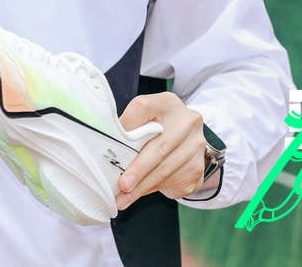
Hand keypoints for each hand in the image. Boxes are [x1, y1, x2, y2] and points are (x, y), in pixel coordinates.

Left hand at [114, 92, 207, 210]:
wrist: (185, 140)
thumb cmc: (155, 129)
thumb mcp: (144, 119)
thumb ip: (129, 128)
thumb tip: (104, 149)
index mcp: (167, 102)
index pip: (143, 109)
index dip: (126, 129)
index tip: (115, 151)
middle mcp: (187, 121)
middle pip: (159, 147)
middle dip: (138, 170)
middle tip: (122, 185)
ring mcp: (196, 145)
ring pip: (165, 169)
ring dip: (142, 187)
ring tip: (123, 198)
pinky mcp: (198, 168)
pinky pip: (172, 182)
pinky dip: (152, 190)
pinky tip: (139, 193)